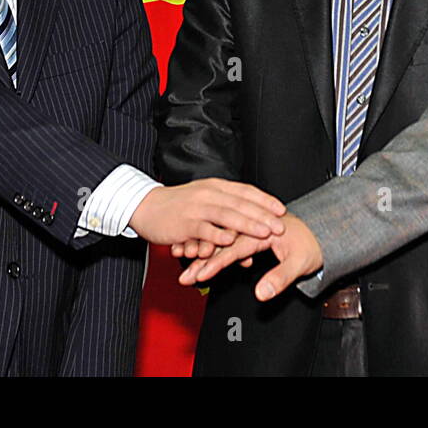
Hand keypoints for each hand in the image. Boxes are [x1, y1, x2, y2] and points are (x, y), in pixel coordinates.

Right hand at [128, 179, 285, 246]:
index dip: (264, 200)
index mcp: (215, 187)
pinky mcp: (185, 223)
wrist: (146, 207)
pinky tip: (231, 241)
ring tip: (264, 233)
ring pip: (227, 215)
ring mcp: (196, 208)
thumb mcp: (204, 202)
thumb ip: (224, 215)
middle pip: (240, 204)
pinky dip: (218, 235)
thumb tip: (244, 232)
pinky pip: (205, 229)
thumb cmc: (178, 207)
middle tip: (280, 226)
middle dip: (263, 215)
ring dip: (248, 224)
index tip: (281, 209)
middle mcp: (208, 194)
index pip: (245, 191)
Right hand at [178, 213, 322, 300]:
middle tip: (186, 278)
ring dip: (201, 259)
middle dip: (202, 262)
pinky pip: (222, 242)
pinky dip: (206, 253)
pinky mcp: (245, 236)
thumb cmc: (309, 246)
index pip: (236, 246)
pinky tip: (193, 264)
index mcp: (265, 229)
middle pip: (222, 244)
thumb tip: (261, 294)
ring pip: (219, 243)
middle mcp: (253, 227)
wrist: (318, 234)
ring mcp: (248, 230)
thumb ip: (279, 278)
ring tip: (185, 274)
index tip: (202, 274)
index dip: (218, 261)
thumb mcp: (298, 263)